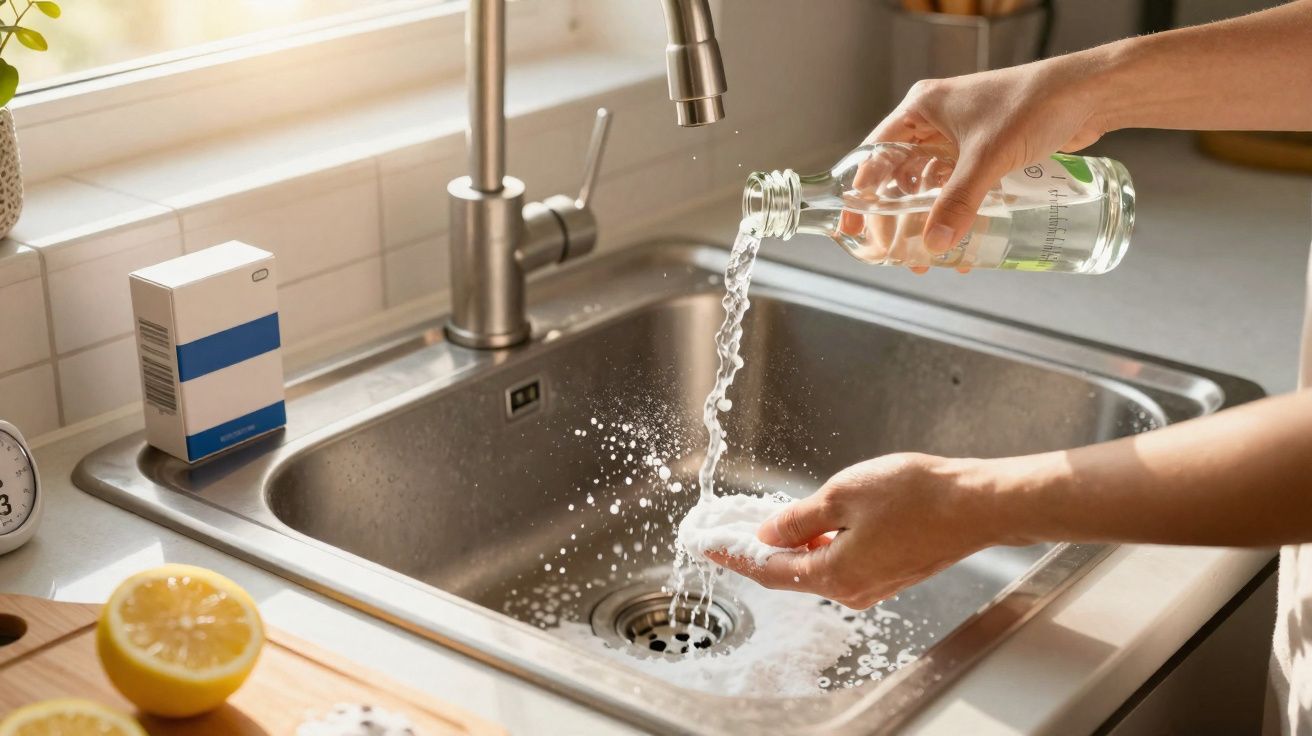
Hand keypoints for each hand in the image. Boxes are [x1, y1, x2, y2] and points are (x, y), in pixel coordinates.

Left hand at [706, 453, 1002, 608]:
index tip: (706, 544)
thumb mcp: (842, 496)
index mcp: (834, 574)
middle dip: (757, 551)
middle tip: (727, 531)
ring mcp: (875, 583)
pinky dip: (819, 546)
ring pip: (818, 566)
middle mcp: (852, 589)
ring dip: (789, 547)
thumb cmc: (917, 496)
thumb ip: (799, 519)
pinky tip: (811, 526)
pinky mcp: (892, 571)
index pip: (767, 570)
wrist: (977, 504)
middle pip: (790, 572)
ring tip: (762, 523)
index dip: (733, 555)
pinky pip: (842, 562)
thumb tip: (768, 533)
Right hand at [865, 54, 1111, 255]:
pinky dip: (957, 212)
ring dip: (928, 219)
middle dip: (897, 215)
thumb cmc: (1034, 105)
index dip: (861, 191)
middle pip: (901, 174)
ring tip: (929, 254)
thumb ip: (959, 202)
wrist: (1089, 94)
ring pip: (931, 185)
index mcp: (922, 109)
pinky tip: (963, 241)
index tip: (853, 224)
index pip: (876, 153)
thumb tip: (934, 243)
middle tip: (892, 249)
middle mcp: (936, 121)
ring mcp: (961, 136)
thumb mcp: (987, 158)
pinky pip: (959, 186)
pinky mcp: (985, 150)